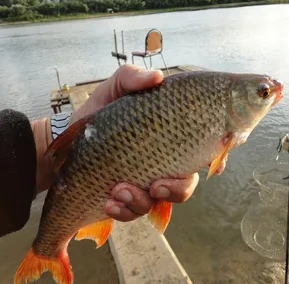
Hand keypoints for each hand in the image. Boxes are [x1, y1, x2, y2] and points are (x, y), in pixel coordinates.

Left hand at [70, 65, 198, 221]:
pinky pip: (136, 213)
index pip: (204, 148)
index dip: (217, 158)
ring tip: (118, 189)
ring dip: (142, 200)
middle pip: (188, 183)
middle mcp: (165, 162)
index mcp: (171, 136)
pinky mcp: (129, 199)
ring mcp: (148, 182)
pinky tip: (108, 200)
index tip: (213, 166)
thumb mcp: (116, 87)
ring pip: (162, 201)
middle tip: (156, 185)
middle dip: (177, 189)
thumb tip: (157, 78)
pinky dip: (124, 210)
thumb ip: (134, 77)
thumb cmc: (100, 111)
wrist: (70, 140)